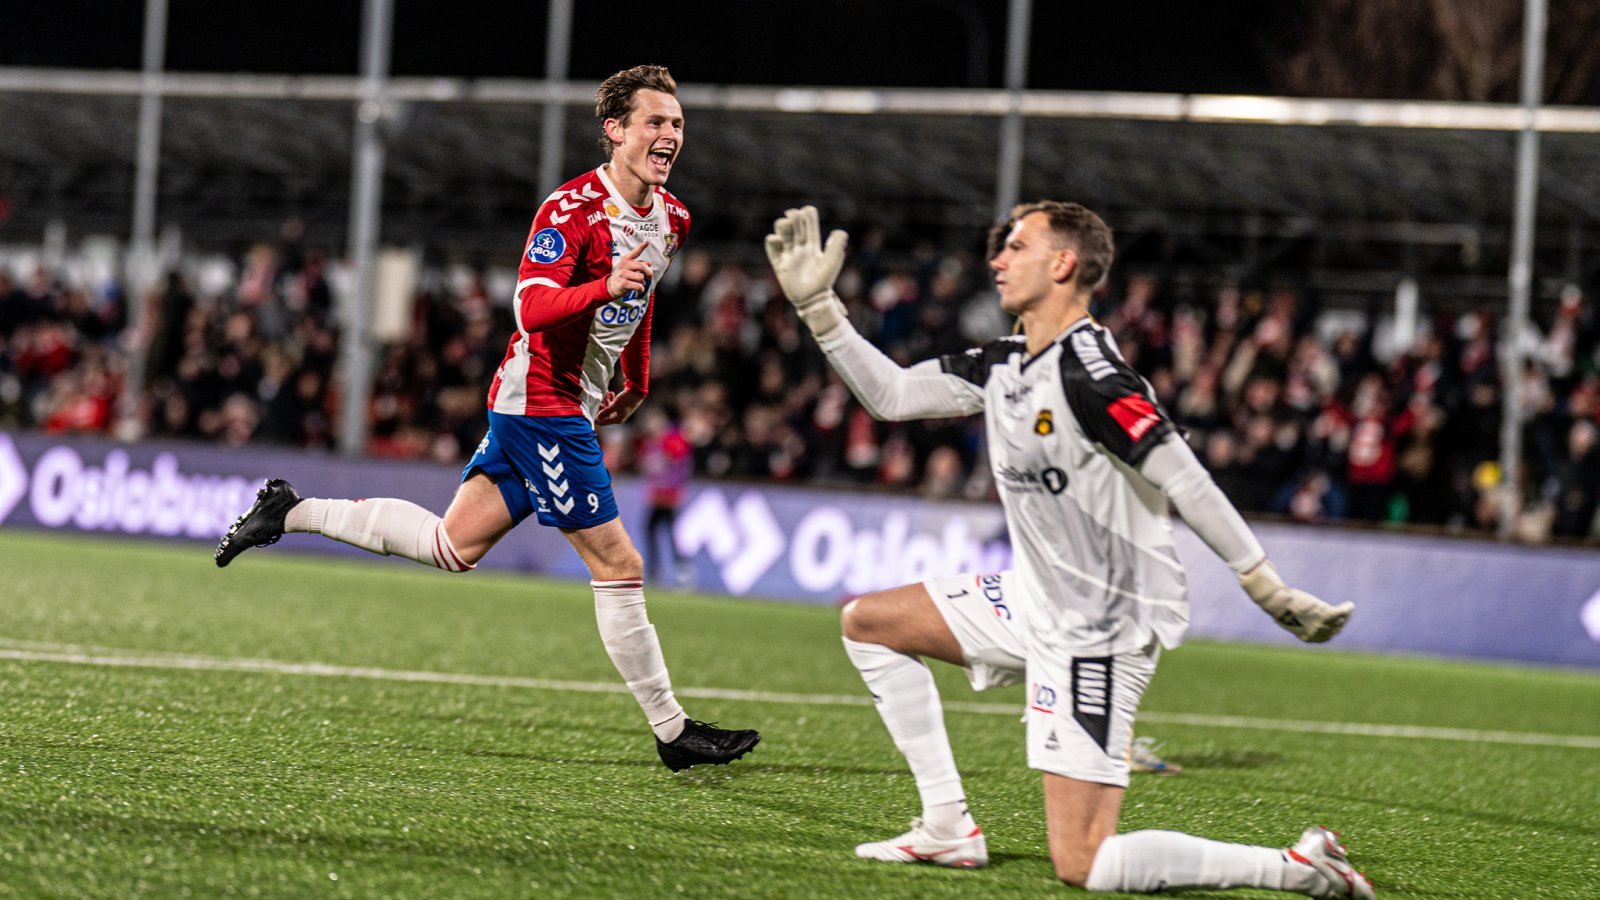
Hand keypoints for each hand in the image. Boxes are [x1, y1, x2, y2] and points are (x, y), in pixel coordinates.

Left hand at [596, 388, 644, 425]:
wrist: (638, 391)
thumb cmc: (627, 399)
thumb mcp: (615, 405)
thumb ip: (605, 412)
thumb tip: (597, 418)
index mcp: (618, 419)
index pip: (603, 422)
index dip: (596, 418)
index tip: (591, 410)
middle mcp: (619, 417)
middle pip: (605, 415)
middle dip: (601, 407)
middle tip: (599, 399)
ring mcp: (621, 411)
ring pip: (608, 408)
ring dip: (605, 401)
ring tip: (605, 393)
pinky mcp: (622, 405)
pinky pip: (612, 404)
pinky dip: (610, 399)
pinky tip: (610, 393)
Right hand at [606, 243, 651, 299]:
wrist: (611, 286)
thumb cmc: (623, 276)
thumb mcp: (629, 269)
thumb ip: (638, 265)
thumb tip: (649, 263)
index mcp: (626, 260)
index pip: (635, 252)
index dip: (641, 246)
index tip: (647, 241)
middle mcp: (624, 265)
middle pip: (642, 266)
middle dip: (649, 273)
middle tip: (650, 277)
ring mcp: (623, 274)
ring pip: (641, 277)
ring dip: (643, 282)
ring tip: (639, 284)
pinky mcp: (623, 283)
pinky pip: (638, 286)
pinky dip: (641, 289)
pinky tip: (639, 290)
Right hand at [764, 206, 851, 339]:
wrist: (812, 299)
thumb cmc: (825, 280)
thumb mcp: (833, 260)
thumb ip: (838, 244)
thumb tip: (838, 231)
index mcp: (813, 244)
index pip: (808, 223)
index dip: (806, 214)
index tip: (805, 213)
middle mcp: (800, 247)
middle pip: (794, 224)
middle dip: (793, 216)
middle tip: (793, 217)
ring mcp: (789, 255)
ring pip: (782, 232)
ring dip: (782, 225)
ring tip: (784, 227)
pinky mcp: (779, 264)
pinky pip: (772, 248)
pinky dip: (772, 241)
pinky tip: (776, 240)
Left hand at [1239, 561, 1353, 642]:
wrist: (1277, 602)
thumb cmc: (1277, 609)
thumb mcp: (1285, 619)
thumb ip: (1291, 623)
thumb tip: (1281, 619)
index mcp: (1306, 637)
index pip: (1323, 638)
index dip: (1329, 633)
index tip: (1333, 628)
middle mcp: (1316, 633)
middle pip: (1334, 630)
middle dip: (1339, 625)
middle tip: (1342, 617)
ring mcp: (1321, 624)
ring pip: (1339, 621)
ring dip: (1345, 616)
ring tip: (1347, 610)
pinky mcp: (1325, 613)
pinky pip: (1341, 613)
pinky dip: (1347, 609)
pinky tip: (1350, 605)